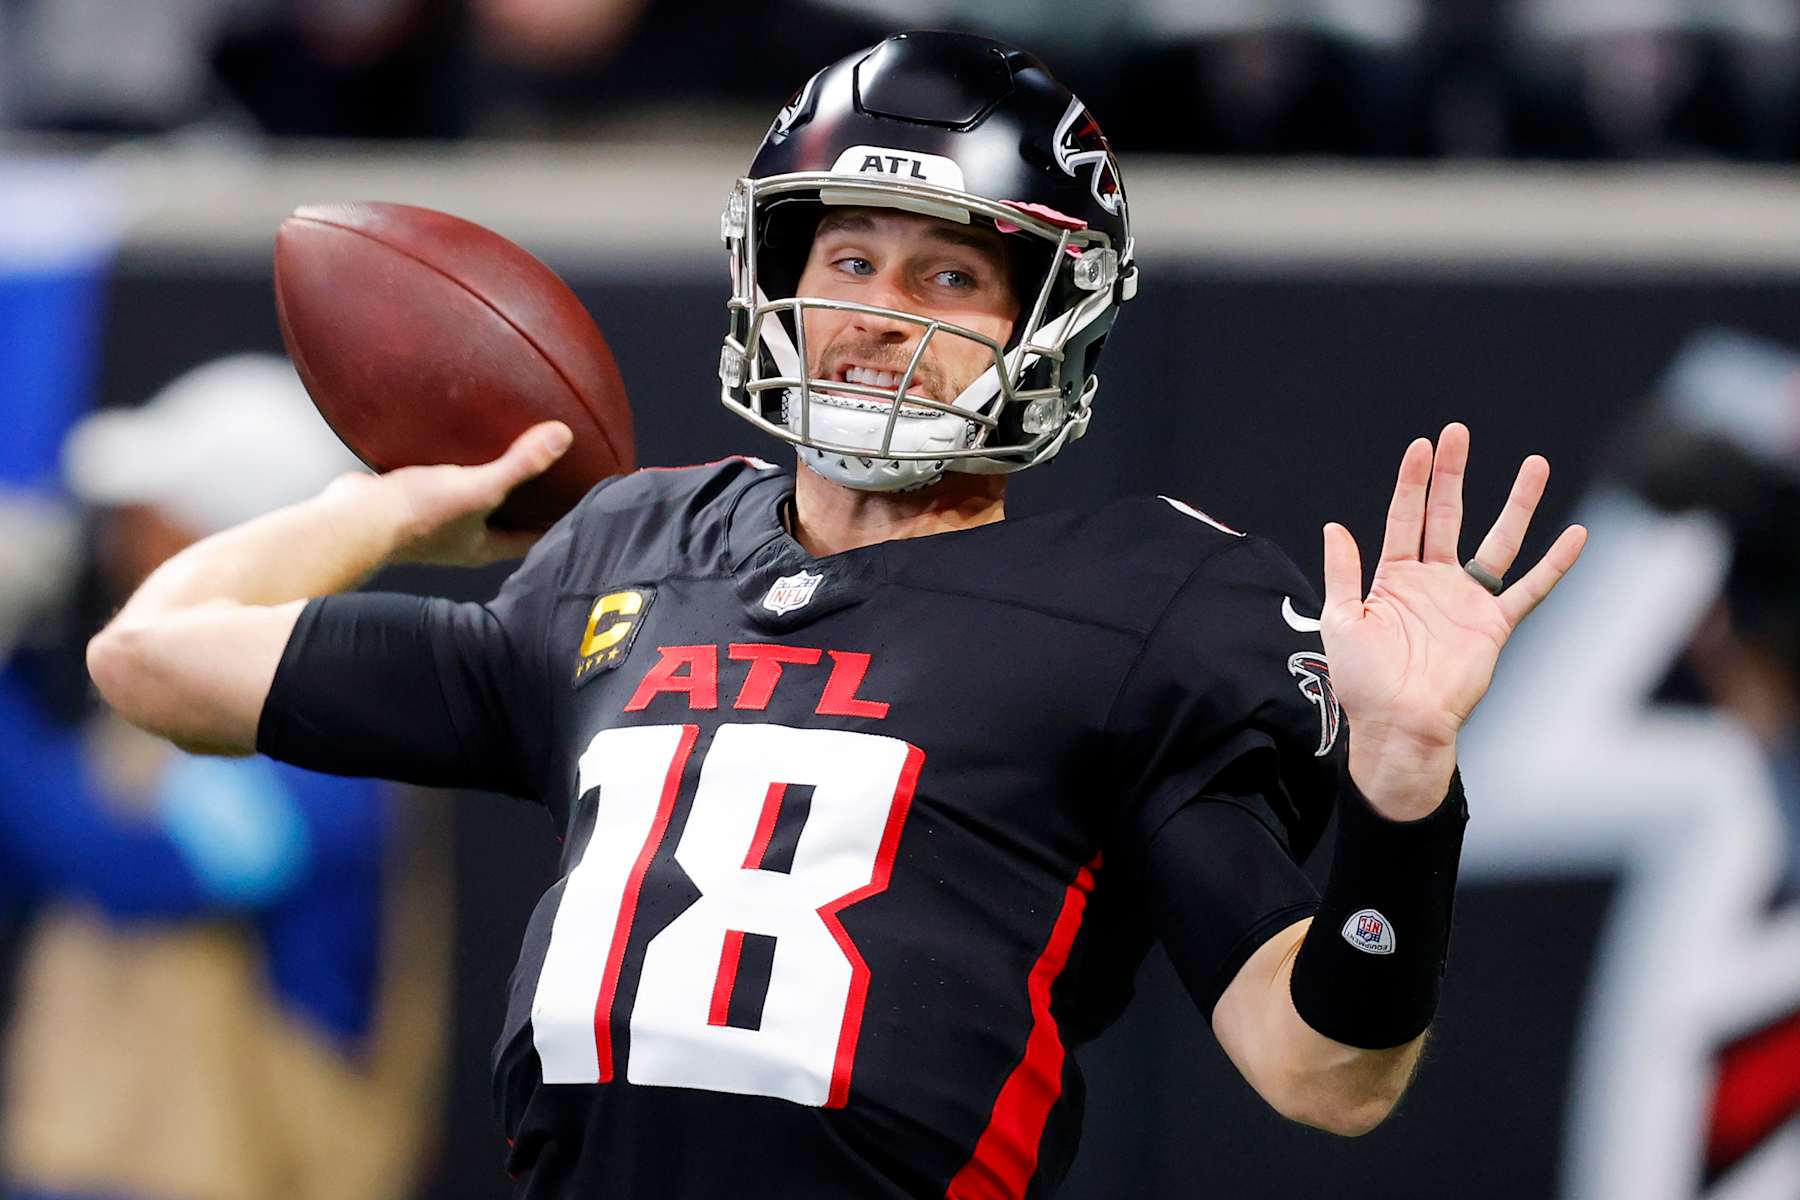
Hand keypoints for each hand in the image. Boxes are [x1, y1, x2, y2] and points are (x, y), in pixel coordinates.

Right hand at [326, 421, 573, 566]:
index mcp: (485, 546)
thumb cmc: (415, 515)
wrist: (348, 520)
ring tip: (510, 445)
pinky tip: (455, 430)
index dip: (563, 522)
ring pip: (473, 496)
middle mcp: (463, 537)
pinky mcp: (409, 498)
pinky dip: (452, 457)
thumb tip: (564, 436)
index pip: (537, 537)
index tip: (586, 501)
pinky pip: (440, 475)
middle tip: (556, 471)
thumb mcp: (478, 488)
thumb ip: (520, 464)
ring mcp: (435, 519)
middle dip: (531, 499)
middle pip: (509, 518)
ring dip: (491, 476)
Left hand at [1321, 423, 1586, 816]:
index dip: (1413, 482)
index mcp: (1394, 577)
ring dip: (1517, 504)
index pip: (1405, 517)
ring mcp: (1467, 600)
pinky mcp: (1494, 625)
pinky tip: (1576, 536)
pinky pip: (1530, 589)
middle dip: (1453, 475)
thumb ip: (1343, 573)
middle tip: (1458, 433)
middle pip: (1447, 515)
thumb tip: (1334, 525)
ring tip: (1536, 464)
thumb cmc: (1363, 681)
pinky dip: (1554, 564)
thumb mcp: (1344, 621)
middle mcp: (1434, 581)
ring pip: (1498, 541)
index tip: (1422, 445)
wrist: (1397, 725)